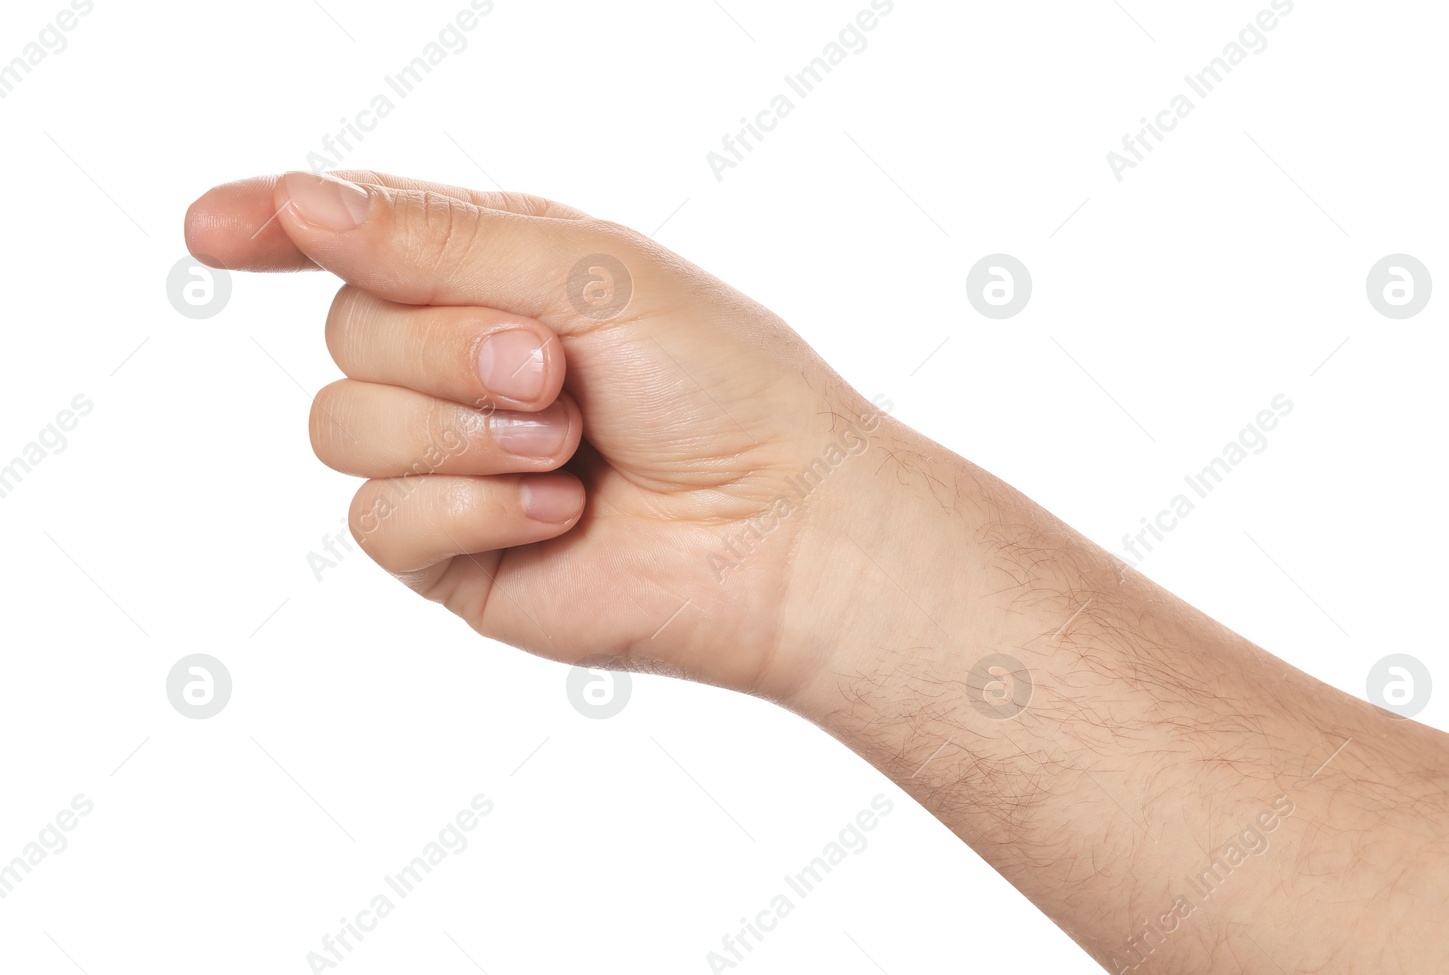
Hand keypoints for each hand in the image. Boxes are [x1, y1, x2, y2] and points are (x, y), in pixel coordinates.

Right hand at [185, 171, 893, 700]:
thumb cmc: (720, 383)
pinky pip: (380, 519)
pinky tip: (564, 513)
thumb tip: (299, 205)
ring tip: (567, 443)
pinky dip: (473, 505)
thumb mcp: (589, 272)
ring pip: (342, 423)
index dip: (278, 224)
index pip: (357, 236)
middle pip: (347, 327)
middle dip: (448, 344)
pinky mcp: (452, 554)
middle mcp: (462, 365)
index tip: (213, 229)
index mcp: (498, 275)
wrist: (786, 526)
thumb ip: (439, 240)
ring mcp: (450, 463)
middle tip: (555, 370)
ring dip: (461, 427)